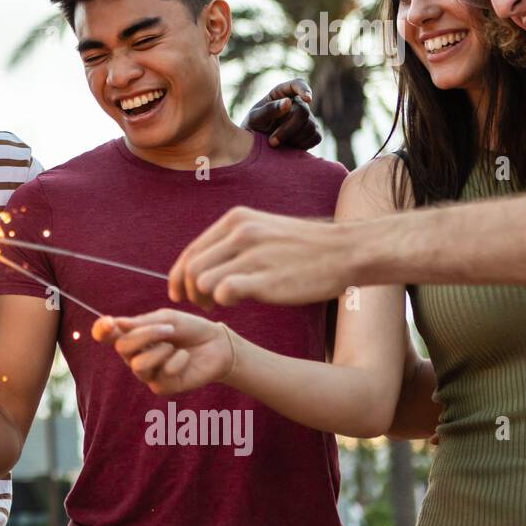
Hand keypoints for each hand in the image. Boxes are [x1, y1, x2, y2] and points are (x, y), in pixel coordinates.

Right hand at [92, 310, 233, 394]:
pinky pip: (161, 374)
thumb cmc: (190, 329)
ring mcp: (146, 373)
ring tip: (175, 346)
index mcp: (132, 336)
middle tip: (168, 329)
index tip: (109, 322)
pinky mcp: (161, 387)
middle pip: (122, 347)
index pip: (106, 335)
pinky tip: (185, 358)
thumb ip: (142, 322)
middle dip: (145, 335)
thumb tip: (116, 323)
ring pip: (138, 364)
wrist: (217, 345)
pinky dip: (177, 361)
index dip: (101, 330)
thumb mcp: (167, 319)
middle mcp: (134, 356)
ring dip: (160, 350)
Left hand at [167, 206, 353, 308]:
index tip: (179, 292)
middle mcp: (240, 233)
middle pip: (191, 268)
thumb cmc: (304, 247)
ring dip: (204, 299)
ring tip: (217, 305)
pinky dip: (223, 302)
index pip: (190, 251)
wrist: (346, 251)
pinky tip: (237, 303)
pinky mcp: (266, 278)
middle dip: (188, 292)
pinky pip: (224, 292)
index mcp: (236, 220)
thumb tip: (204, 264)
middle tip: (200, 305)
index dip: (178, 276)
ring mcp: (253, 255)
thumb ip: (233, 241)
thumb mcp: (263, 229)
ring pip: (202, 281)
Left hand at [244, 78, 319, 149]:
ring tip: (276, 144)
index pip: (297, 84)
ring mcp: (307, 118)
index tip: (307, 99)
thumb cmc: (252, 128)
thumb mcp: (254, 118)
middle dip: (288, 129)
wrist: (255, 147)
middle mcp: (297, 103)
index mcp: (281, 93)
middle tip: (272, 142)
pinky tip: (289, 146)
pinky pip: (316, 137)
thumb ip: (268, 110)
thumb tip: (288, 102)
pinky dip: (302, 144)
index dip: (304, 89)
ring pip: (310, 126)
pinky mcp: (312, 133)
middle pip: (303, 112)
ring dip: (293, 139)